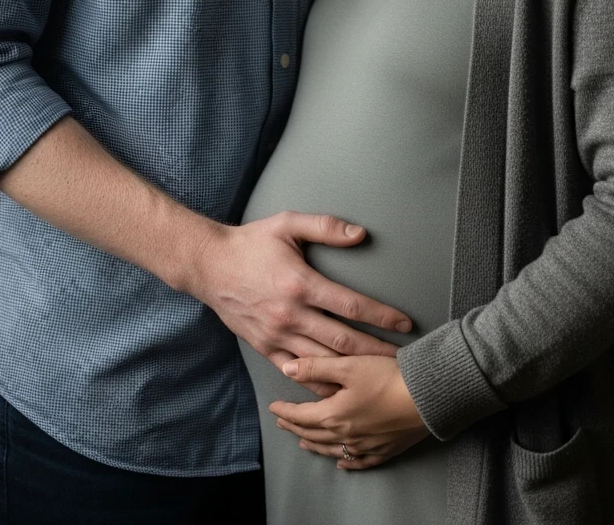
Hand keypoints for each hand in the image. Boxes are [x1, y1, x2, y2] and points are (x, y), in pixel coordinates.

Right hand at [189, 213, 412, 394]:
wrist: (209, 266)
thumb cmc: (251, 242)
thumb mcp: (288, 224)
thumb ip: (325, 227)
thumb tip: (360, 234)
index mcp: (301, 284)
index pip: (351, 305)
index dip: (381, 316)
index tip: (404, 323)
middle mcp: (291, 315)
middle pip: (343, 341)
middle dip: (376, 351)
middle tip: (402, 360)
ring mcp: (277, 335)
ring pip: (322, 361)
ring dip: (352, 370)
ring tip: (377, 377)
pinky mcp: (264, 347)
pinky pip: (295, 371)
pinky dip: (318, 383)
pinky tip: (336, 389)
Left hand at [269, 355, 429, 467]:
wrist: (426, 397)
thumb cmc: (387, 377)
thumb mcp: (349, 365)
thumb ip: (316, 367)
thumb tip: (286, 369)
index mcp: (334, 415)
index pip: (302, 415)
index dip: (286, 411)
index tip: (273, 407)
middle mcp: (346, 435)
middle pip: (314, 433)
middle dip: (295, 427)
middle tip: (282, 422)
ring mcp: (365, 446)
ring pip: (333, 450)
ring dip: (315, 445)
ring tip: (303, 441)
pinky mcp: (384, 450)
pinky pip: (360, 462)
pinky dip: (347, 463)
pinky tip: (342, 463)